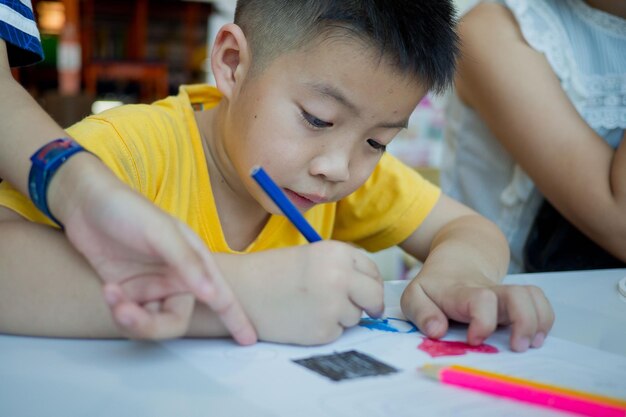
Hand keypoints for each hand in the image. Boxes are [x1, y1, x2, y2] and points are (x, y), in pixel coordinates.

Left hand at [49, 154, 256, 342]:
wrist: (85, 203)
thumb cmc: (129, 210)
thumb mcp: (161, 232)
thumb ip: (187, 263)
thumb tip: (212, 294)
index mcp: (194, 262)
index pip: (220, 295)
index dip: (236, 319)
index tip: (248, 340)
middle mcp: (176, 278)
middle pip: (176, 321)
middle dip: (152, 325)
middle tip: (129, 314)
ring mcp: (150, 286)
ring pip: (151, 323)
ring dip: (131, 319)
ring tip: (113, 296)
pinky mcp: (127, 291)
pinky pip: (130, 316)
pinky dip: (118, 309)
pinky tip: (109, 290)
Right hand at [223, 241, 384, 344]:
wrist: (241, 291)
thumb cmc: (272, 272)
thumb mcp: (312, 256)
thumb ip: (342, 267)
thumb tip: (372, 289)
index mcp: (337, 253)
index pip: (372, 270)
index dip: (370, 282)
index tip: (367, 291)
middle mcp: (340, 277)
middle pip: (374, 296)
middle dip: (371, 304)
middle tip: (366, 309)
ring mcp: (333, 306)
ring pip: (356, 316)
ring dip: (341, 315)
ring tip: (310, 306)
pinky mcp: (323, 330)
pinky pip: (337, 332)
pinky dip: (324, 329)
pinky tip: (302, 319)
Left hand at [401, 276, 553, 351]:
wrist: (457, 260)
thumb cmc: (435, 286)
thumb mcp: (415, 296)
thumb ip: (421, 313)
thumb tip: (437, 330)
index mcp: (461, 293)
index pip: (481, 299)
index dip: (483, 321)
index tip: (474, 340)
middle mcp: (489, 291)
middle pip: (517, 295)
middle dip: (524, 322)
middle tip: (517, 347)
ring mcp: (505, 294)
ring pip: (533, 296)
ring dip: (539, 322)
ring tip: (528, 344)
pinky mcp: (517, 300)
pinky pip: (540, 303)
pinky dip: (544, 320)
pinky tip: (534, 337)